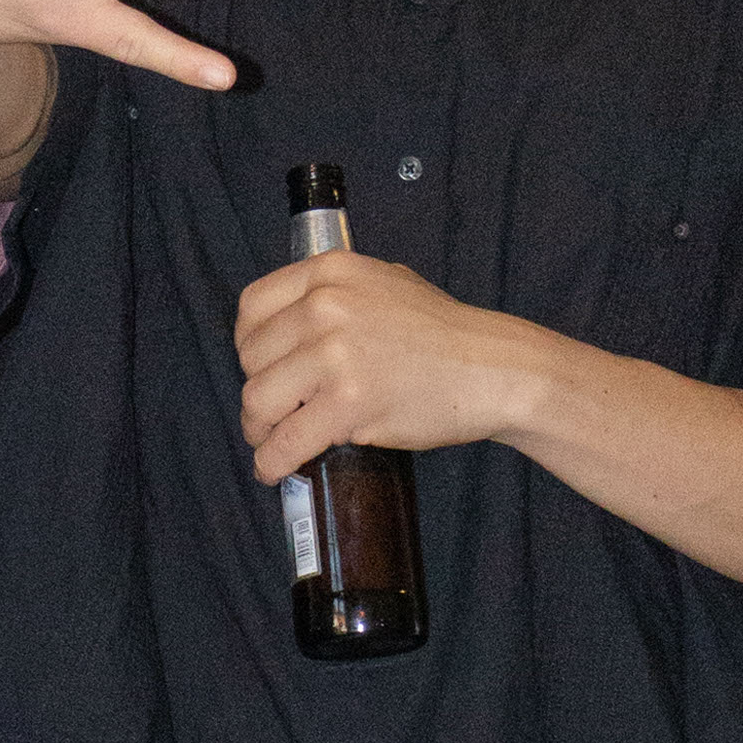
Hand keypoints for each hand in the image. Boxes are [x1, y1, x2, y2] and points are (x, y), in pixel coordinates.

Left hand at [234, 249, 543, 482]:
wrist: (495, 369)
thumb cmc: (442, 332)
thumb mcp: (383, 283)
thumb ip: (334, 295)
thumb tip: (286, 326)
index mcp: (329, 273)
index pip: (252, 307)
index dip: (247, 344)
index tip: (256, 366)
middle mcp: (325, 306)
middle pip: (252, 357)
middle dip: (258, 390)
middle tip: (272, 412)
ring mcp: (335, 353)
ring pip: (259, 400)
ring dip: (258, 429)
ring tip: (271, 440)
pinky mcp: (348, 402)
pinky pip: (287, 440)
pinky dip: (272, 462)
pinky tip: (274, 470)